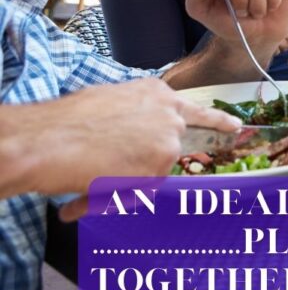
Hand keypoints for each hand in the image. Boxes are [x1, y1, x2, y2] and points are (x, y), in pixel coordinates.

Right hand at [25, 79, 239, 220]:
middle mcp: (170, 116)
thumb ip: (134, 115)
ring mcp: (167, 141)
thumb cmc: (67, 122)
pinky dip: (113, 195)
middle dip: (146, 160)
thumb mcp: (110, 101)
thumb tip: (134, 136)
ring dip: (125, 178)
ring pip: (154, 172)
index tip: (236, 127)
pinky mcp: (158, 167)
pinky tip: (91, 185)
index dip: (219, 121)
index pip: (198, 110)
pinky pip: (141, 190)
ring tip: (92, 168)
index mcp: (157, 94)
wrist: (48, 139)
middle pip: (170, 149)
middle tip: (115, 159)